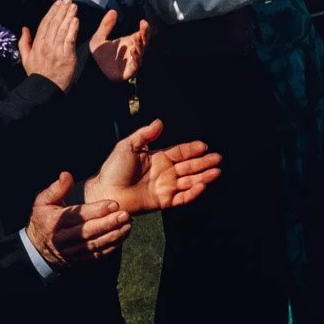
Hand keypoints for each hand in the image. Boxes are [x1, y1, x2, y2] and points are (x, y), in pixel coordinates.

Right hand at [18, 0, 80, 91]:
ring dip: (68, 16)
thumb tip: (24, 28)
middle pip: (54, 23)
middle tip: (68, 0)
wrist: (45, 89)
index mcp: (37, 44)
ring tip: (74, 6)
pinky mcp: (66, 55)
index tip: (57, 3)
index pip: (45, 23)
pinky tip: (76, 20)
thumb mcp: (25, 58)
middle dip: (61, 10)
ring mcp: (56, 49)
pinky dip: (72, 28)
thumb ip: (24, 42)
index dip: (52, 12)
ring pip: (63, 28)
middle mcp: (46, 44)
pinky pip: (69, 39)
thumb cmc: (37, 74)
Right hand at [26, 172, 130, 267]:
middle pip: (88, 232)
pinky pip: (96, 255)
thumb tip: (66, 175)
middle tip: (125, 215)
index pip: (77, 216)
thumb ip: (56, 189)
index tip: (114, 204)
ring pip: (94, 245)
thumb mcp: (42, 201)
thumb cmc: (44, 218)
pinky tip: (122, 236)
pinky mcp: (78, 260)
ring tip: (128, 225)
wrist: (36, 248)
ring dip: (113, 236)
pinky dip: (111, 247)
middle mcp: (61, 239)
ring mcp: (70, 252)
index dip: (96, 210)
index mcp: (53, 222)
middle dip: (109, 223)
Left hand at [84, 118, 222, 214]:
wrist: (106, 191)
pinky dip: (193, 193)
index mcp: (157, 158)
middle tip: (217, 159)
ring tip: (216, 172)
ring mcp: (165, 187)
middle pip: (189, 166)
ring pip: (189, 181)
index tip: (203, 146)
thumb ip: (145, 134)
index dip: (192, 149)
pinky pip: (182, 198)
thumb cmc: (113, 168)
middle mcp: (164, 173)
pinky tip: (202, 186)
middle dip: (204, 163)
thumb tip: (160, 122)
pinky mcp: (163, 201)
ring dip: (203, 177)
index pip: (180, 152)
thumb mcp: (127, 145)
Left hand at [88, 10, 147, 82]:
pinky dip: (136, 58)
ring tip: (137, 36)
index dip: (144, 28)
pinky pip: (136, 64)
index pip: (141, 34)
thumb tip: (113, 10)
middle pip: (143, 42)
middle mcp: (133, 51)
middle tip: (143, 26)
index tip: (143, 21)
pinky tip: (133, 51)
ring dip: (140, 44)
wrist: (92, 70)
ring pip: (140, 52)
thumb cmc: (98, 55)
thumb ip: (106, 25)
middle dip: (145, 34)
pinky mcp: (130, 71)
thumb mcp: (99, 37)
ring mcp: (133, 61)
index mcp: (129, 42)